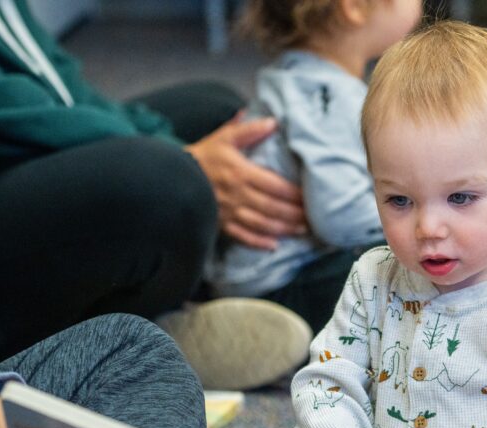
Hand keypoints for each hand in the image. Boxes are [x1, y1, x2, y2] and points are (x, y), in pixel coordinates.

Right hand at [186, 115, 305, 249]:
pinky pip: (242, 236)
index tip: (310, 196)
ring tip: (302, 229)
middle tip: (314, 217)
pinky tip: (274, 246)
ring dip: (283, 229)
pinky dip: (259, 242)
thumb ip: (249, 130)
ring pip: (261, 224)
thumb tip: (274, 122)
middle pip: (272, 207)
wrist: (173, 175)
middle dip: (294, 214)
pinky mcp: (221, 224)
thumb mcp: (224, 137)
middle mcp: (237, 195)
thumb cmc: (204, 155)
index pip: (275, 185)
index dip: (294, 193)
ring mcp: (229, 212)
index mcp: (240, 173)